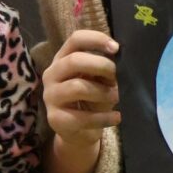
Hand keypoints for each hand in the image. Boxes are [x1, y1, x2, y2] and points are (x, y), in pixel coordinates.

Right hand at [42, 29, 119, 143]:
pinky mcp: (54, 119)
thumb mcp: (99, 81)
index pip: (75, 39)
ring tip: (116, 97)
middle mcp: (51, 74)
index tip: (116, 48)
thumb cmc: (91, 100)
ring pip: (77, 87)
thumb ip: (105, 69)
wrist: (79, 133)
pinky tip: (116, 117)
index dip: (96, 39)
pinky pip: (81, 117)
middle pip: (74, 60)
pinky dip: (103, 118)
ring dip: (102, 92)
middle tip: (117, 75)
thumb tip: (121, 63)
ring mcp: (50, 96)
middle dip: (101, 65)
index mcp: (62, 59)